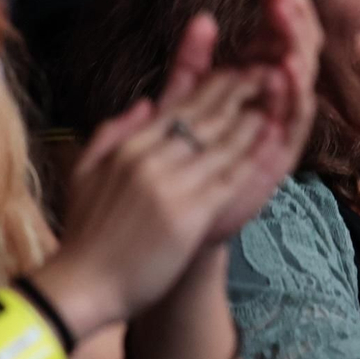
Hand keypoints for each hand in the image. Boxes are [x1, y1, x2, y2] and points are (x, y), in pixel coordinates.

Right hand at [40, 55, 271, 335]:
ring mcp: (171, 185)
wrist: (81, 286)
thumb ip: (112, 133)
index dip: (213, 87)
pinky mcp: (189, 214)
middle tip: (268, 73)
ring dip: (253, 117)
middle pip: (205, 116)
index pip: (180, 107)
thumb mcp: (84, 173)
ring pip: (222, 142)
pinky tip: (272, 140)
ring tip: (278, 98)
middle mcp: (151, 159)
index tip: (237, 72)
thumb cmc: (84, 236)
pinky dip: (253, 156)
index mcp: (129, 148)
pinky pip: (230, 177)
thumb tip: (146, 103)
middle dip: (239, 91)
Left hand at [161, 0, 322, 243]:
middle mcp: (275, 100)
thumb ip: (192, 63)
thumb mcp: (181, 102)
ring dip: (297, 44)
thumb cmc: (181, 161)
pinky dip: (293, 92)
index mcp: (256, 81)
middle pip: (298, 46)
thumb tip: (203, 17)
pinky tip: (284, 68)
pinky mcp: (279, 153)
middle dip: (293, 14)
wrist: (175, 219)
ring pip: (302, 76)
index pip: (280, 31)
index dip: (279, 2)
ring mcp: (280, 126)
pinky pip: (296, 119)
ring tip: (285, 14)